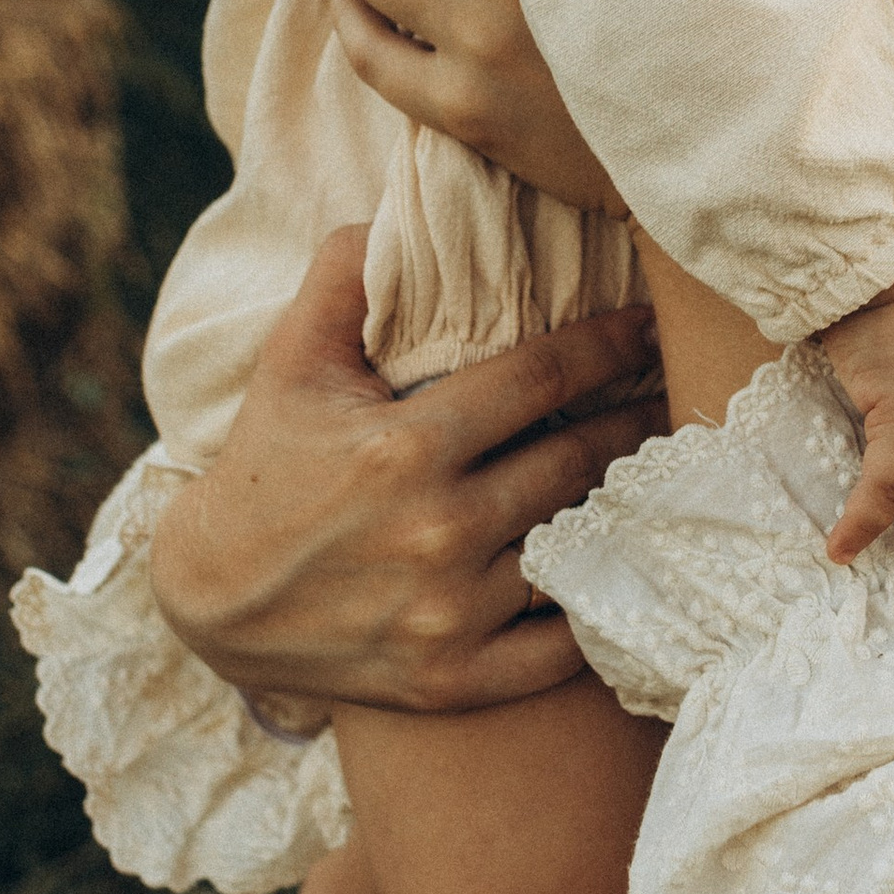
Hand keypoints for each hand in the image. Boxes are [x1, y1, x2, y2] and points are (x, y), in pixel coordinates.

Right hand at [151, 228, 660, 712]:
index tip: (652, 326)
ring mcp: (449, 614)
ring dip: (627, 509)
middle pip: (579, 460)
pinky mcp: (453, 681)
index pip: (543, 379)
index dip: (609, 344)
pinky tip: (626, 570)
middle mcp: (438, 531)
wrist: (211, 601)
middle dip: (636, 421)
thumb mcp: (290, 360)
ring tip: (669, 476)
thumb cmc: (265, 466)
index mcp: (408, 447)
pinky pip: (560, 649)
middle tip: (681, 396)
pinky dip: (599, 610)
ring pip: (576, 546)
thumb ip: (345, 276)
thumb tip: (394, 211)